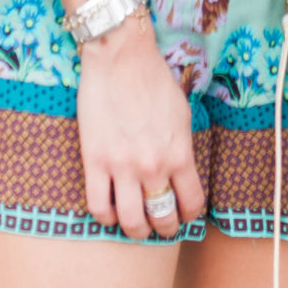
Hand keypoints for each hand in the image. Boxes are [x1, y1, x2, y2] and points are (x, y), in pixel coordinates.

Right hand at [75, 18, 204, 239]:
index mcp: (180, 153)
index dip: (189, 214)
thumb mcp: (182, 113)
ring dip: (136, 230)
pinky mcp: (95, 161)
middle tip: (159, 225)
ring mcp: (122, 166)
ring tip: (135, 226)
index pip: (192, 202)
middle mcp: (153, 166)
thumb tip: (182, 171)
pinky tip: (110, 210)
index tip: (184, 213)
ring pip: (131, 222)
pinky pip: (99, 206)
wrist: (120, 57)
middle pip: (162, 217)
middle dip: (164, 228)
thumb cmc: (153, 79)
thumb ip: (182, 146)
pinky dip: (106, 217)